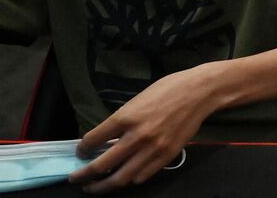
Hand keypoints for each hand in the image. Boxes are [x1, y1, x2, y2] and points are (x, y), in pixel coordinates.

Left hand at [70, 65, 224, 193]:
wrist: (201, 92)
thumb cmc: (168, 89)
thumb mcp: (136, 100)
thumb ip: (120, 121)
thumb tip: (104, 139)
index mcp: (125, 118)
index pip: (91, 141)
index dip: (81, 149)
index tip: (80, 152)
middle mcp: (136, 137)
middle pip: (100, 166)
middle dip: (83, 175)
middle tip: (76, 179)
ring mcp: (153, 149)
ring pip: (120, 178)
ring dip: (103, 186)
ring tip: (95, 187)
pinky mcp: (167, 156)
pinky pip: (142, 176)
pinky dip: (130, 179)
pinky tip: (124, 177)